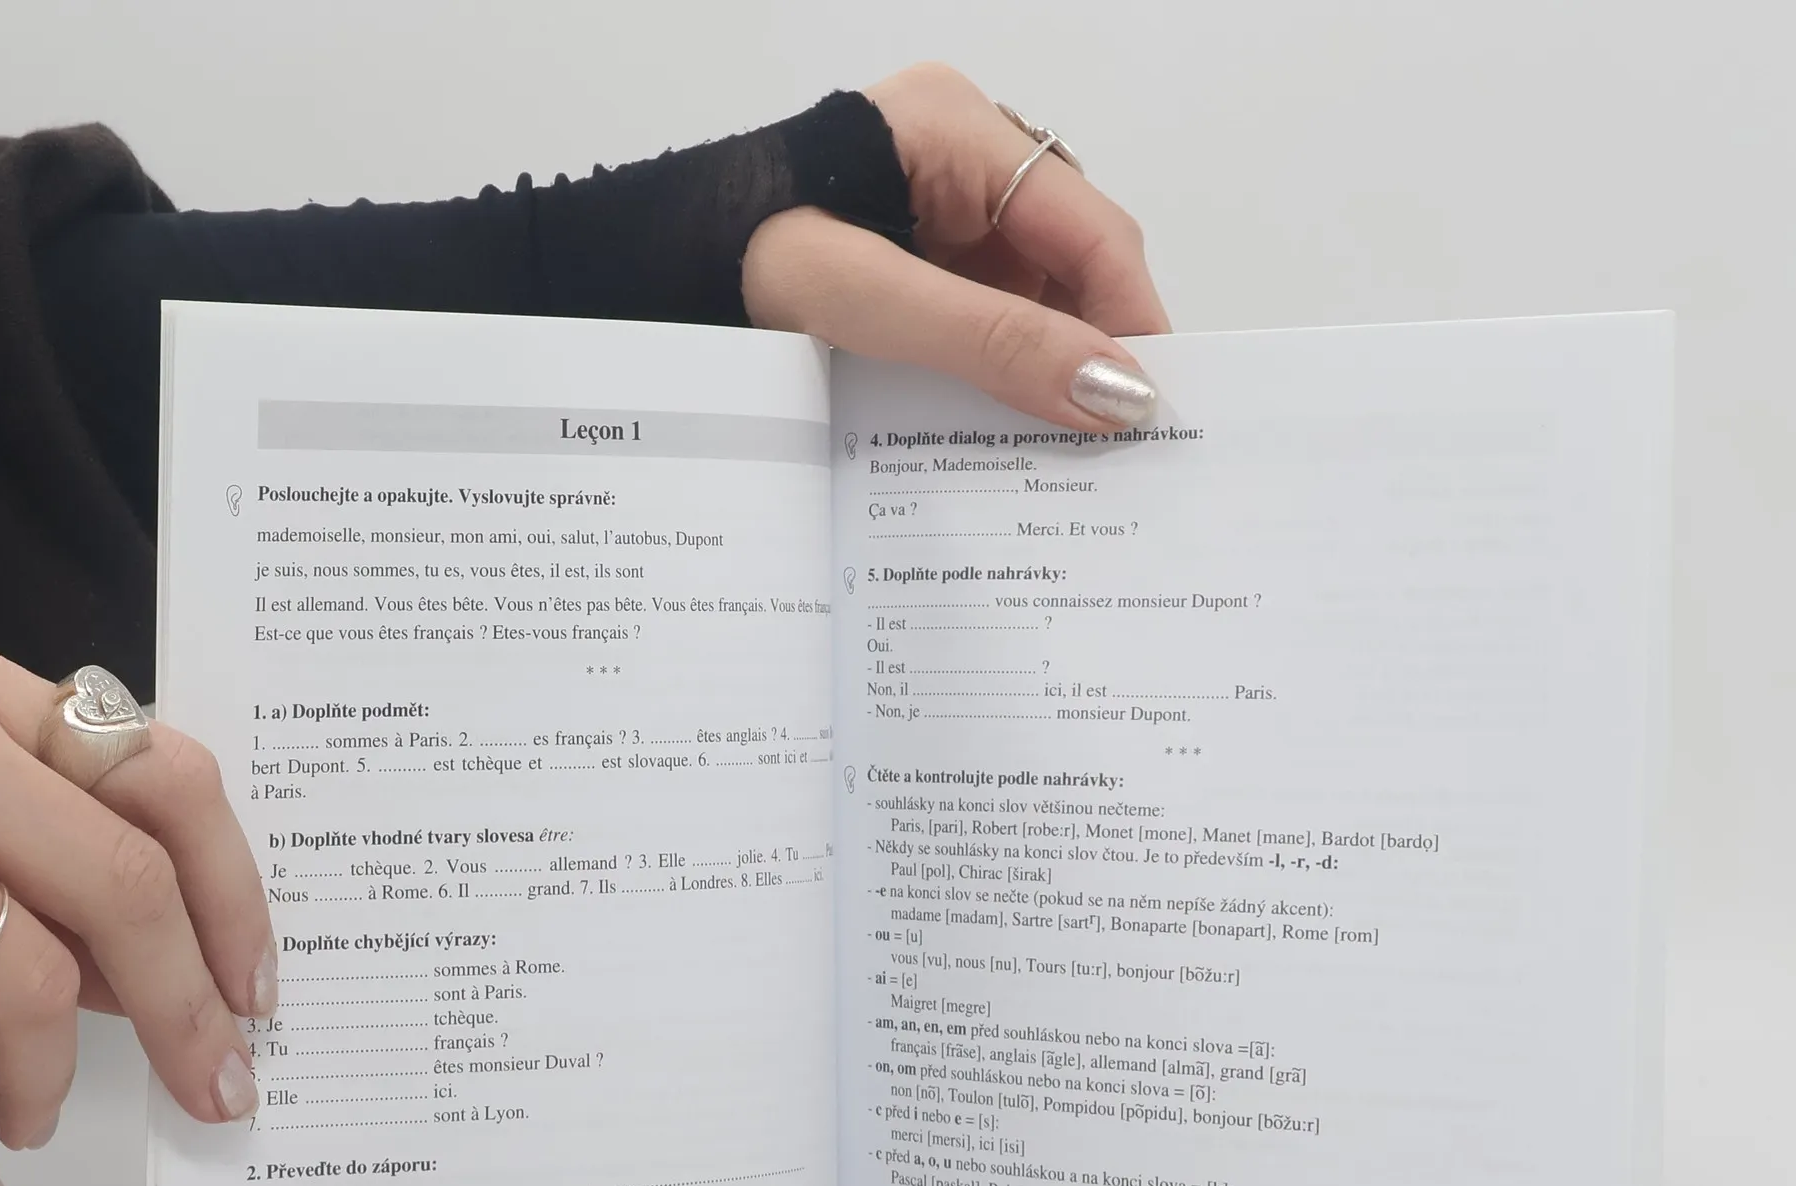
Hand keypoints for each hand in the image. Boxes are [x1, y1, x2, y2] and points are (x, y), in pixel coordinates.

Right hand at [0, 632, 273, 1185]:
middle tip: (219, 1089)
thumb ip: (35, 824)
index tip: (260, 992)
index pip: (166, 780)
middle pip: (115, 880)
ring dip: (46, 1076)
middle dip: (184, 1007)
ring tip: (35, 1126)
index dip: (236, 897)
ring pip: (11, 971)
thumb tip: (151, 972)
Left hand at [743, 63, 1169, 427]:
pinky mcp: (913, 251)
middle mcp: (960, 153)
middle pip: (1070, 257)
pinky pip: (986, 308)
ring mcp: (936, 202)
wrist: (642, 275)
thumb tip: (1116, 395)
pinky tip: (1007, 422)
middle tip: (1115, 441)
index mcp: (957, 128)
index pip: (1091, 225)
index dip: (1132, 317)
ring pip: (1033, 290)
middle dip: (1092, 345)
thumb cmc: (735, 265)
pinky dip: (1002, 365)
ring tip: (1063, 447)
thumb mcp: (871, 303)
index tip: (1153, 408)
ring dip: (1048, 364)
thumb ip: (995, 344)